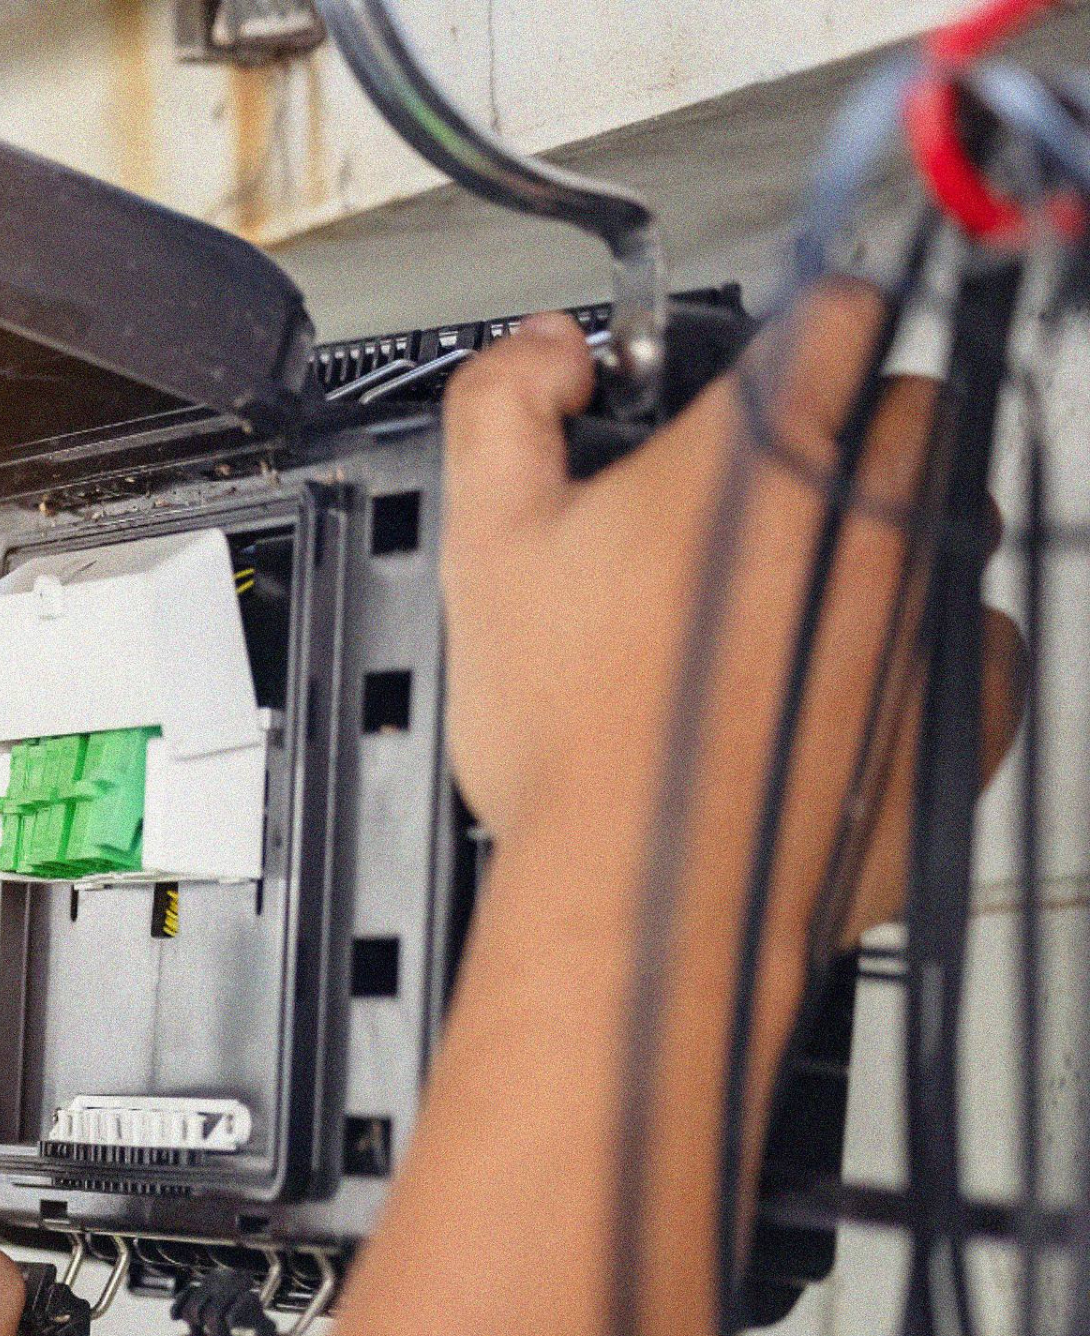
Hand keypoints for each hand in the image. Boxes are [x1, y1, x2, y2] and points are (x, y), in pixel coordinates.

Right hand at [226, 283, 1028, 1335]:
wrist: (642, 900)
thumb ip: (501, 405)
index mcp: (769, 454)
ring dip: (881, 549)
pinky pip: (974, 648)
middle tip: (752, 508)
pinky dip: (921, 657)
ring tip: (774, 624)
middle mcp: (875, 523)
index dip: (795, 328)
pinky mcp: (958, 720)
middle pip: (910, 414)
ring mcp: (931, 620)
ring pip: (946, 532)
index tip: (767, 366)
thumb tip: (542, 351)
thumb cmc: (573, 740)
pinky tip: (829, 696)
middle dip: (842, 441)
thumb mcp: (485, 542)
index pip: (839, 310)